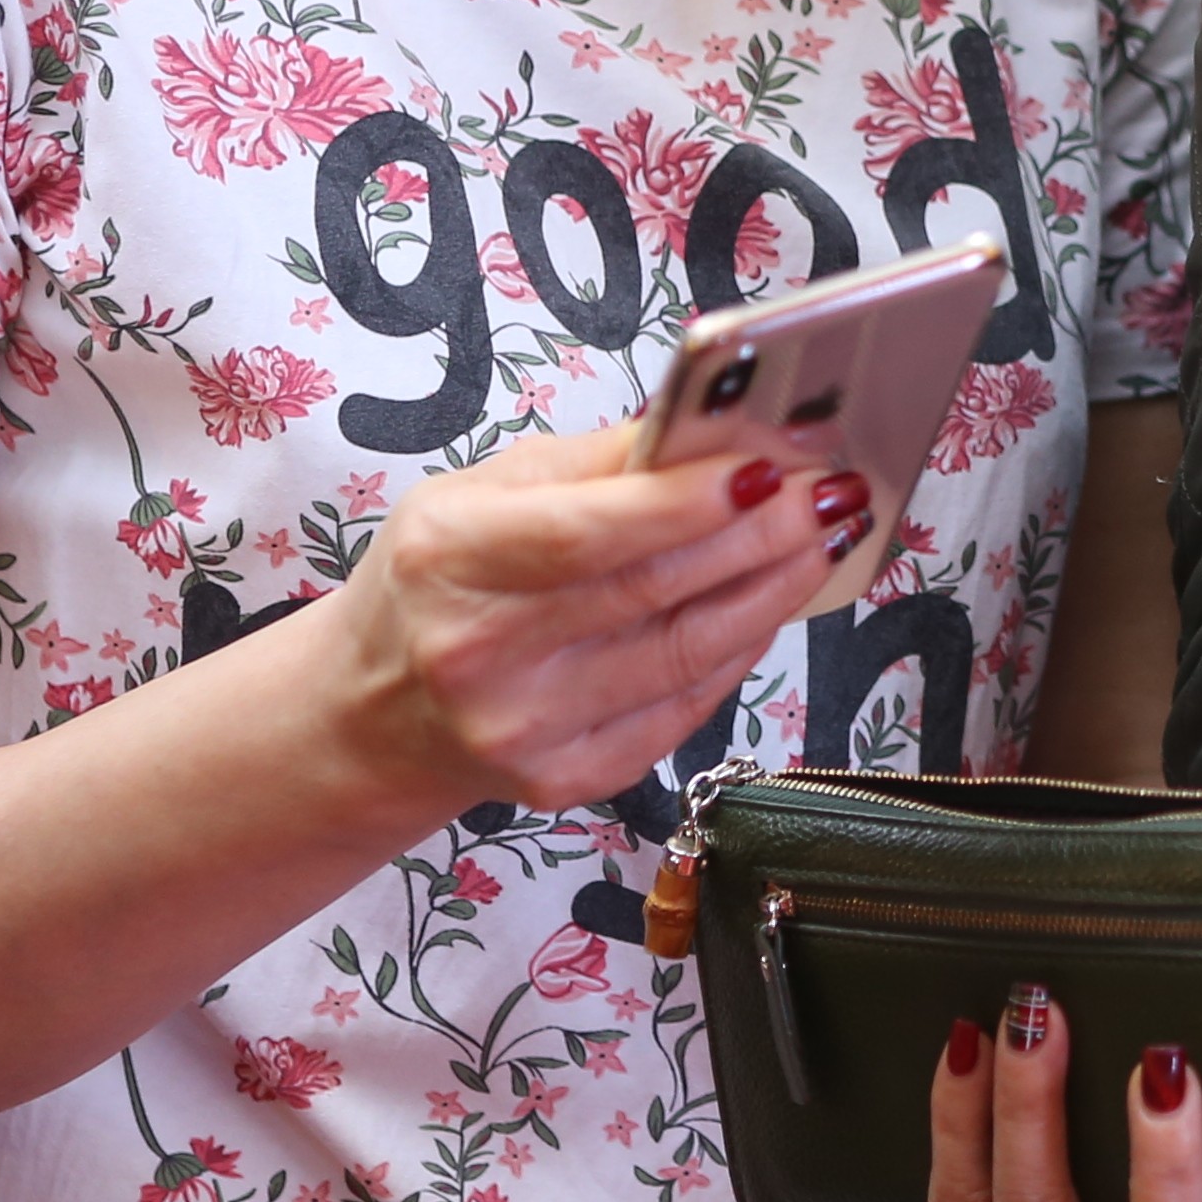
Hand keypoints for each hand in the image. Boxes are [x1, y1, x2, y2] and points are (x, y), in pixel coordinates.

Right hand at [315, 418, 859, 822]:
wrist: (372, 712)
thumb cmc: (438, 581)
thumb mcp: (484, 491)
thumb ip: (599, 460)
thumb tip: (716, 422)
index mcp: (449, 558)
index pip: (586, 532)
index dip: (688, 503)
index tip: (770, 465)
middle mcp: (479, 652)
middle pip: (654, 591)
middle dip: (762, 534)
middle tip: (829, 490)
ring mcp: (524, 728)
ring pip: (687, 653)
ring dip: (774, 590)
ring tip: (822, 536)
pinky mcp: (567, 778)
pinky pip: (683, 708)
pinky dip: (740, 650)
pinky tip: (770, 603)